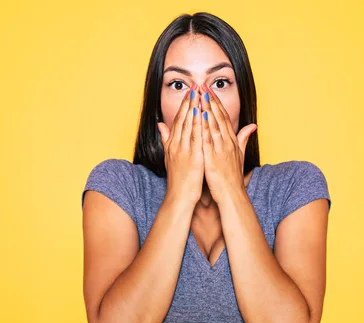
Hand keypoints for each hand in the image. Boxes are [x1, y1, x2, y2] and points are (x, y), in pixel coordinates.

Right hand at [157, 84, 203, 206]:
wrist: (180, 196)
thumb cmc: (178, 178)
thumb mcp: (169, 156)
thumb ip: (166, 138)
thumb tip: (160, 124)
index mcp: (173, 143)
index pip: (179, 119)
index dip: (184, 104)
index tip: (190, 91)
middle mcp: (177, 144)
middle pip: (183, 119)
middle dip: (189, 101)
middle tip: (195, 85)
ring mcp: (184, 150)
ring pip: (189, 125)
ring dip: (194, 108)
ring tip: (199, 93)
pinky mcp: (193, 157)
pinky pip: (196, 137)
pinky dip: (199, 124)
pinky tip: (203, 114)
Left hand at [199, 83, 256, 204]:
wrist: (232, 194)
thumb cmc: (233, 176)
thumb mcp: (241, 155)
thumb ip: (244, 138)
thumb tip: (253, 125)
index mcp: (231, 141)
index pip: (224, 117)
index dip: (217, 102)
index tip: (210, 90)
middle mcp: (227, 142)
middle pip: (219, 117)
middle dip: (211, 101)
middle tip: (203, 86)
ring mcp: (221, 149)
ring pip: (213, 125)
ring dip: (207, 109)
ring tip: (201, 96)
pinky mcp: (213, 158)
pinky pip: (208, 140)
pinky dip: (204, 128)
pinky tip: (200, 118)